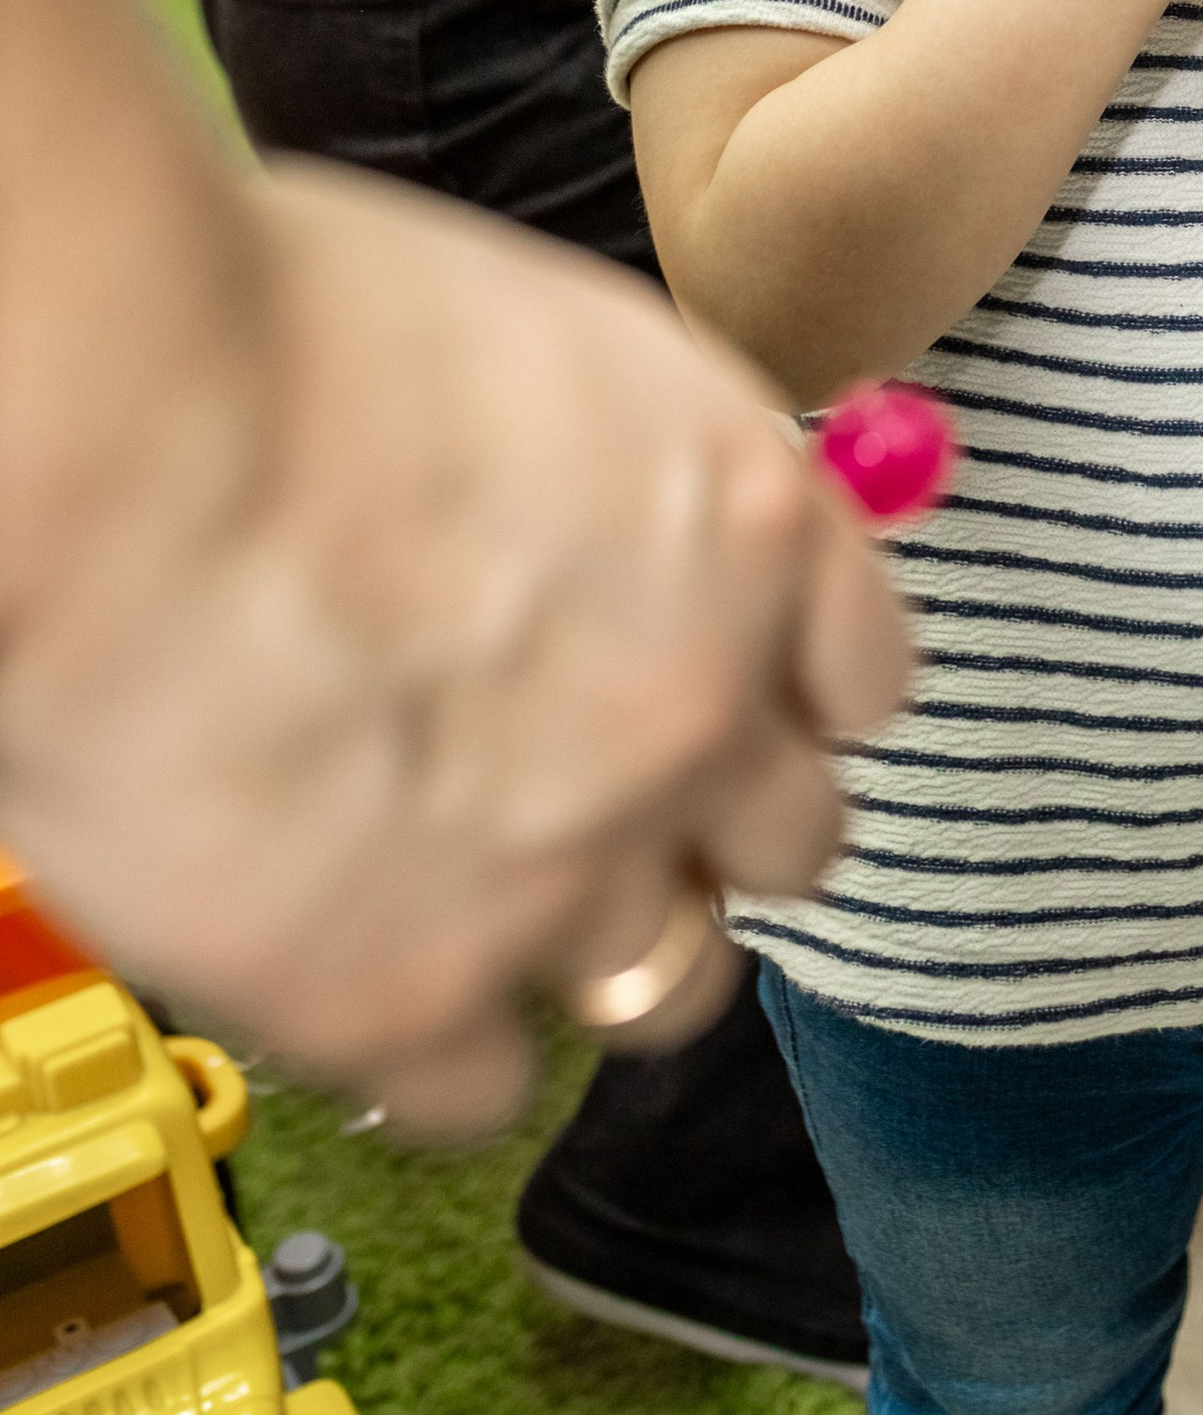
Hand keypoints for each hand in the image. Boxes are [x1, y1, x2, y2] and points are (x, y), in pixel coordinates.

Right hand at [0, 161, 910, 1136]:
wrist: (124, 438)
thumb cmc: (280, 328)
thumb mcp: (545, 346)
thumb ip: (627, 474)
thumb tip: (615, 537)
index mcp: (749, 523)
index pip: (866, 675)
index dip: (790, 692)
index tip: (738, 696)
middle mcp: (698, 711)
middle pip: (793, 841)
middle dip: (708, 823)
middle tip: (601, 794)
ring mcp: (569, 868)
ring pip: (665, 984)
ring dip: (599, 948)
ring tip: (492, 899)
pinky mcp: (410, 995)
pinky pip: (490, 1087)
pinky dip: (437, 1042)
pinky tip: (369, 964)